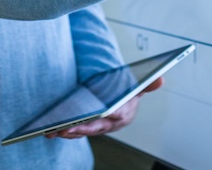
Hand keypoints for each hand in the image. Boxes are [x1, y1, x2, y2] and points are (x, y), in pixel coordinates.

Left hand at [47, 78, 163, 138]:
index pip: (115, 116)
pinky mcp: (88, 128)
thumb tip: (161, 79)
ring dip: (68, 133)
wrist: (123, 99)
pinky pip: (76, 132)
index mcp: (125, 114)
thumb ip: (147, 84)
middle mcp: (112, 125)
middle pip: (95, 128)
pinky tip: (51, 130)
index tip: (97, 115)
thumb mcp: (138, 86)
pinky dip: (65, 131)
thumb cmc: (127, 92)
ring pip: (83, 132)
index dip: (105, 116)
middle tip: (64, 128)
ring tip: (52, 131)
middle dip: (80, 129)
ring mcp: (99, 128)